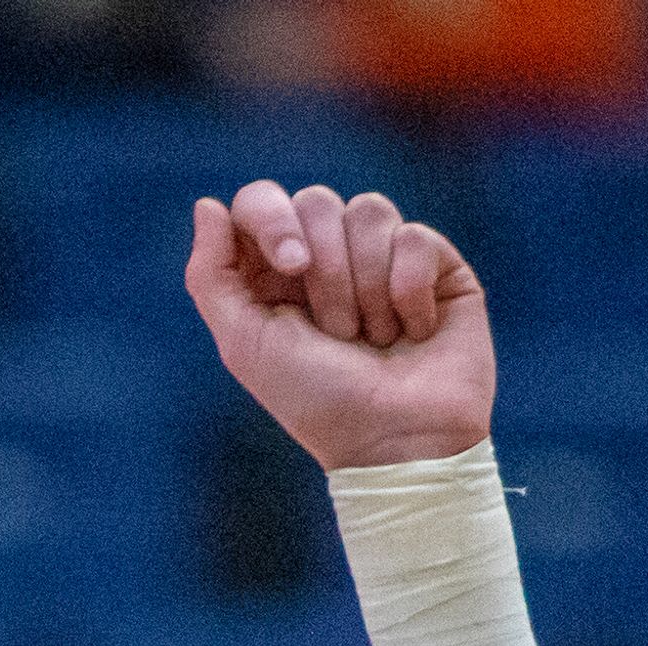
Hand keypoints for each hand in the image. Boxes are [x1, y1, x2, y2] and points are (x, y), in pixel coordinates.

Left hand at [185, 182, 493, 472]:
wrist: (397, 442)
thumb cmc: (318, 402)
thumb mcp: (244, 344)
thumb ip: (211, 276)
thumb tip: (209, 206)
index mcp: (278, 273)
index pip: (262, 201)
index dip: (273, 221)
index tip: (292, 267)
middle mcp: (331, 257)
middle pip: (318, 201)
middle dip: (328, 271)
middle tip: (339, 332)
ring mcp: (386, 259)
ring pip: (371, 211)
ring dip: (369, 287)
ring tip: (377, 339)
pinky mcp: (438, 268)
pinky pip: (416, 237)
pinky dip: (410, 291)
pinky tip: (414, 332)